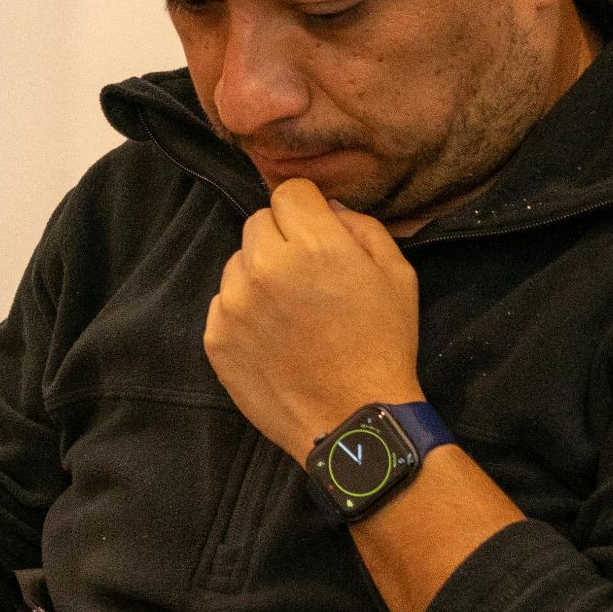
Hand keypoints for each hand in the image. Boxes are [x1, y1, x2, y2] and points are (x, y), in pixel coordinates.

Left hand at [204, 178, 423, 454]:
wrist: (351, 419)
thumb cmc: (382, 345)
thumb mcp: (397, 275)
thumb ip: (361, 226)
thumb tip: (328, 208)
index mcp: (313, 244)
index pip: (289, 192)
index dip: (308, 209)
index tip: (318, 232)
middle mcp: (264, 266)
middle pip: (259, 222)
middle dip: (282, 238)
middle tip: (306, 275)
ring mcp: (233, 303)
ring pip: (238, 262)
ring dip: (258, 273)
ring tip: (289, 310)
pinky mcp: (215, 336)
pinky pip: (223, 302)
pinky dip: (243, 310)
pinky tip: (272, 336)